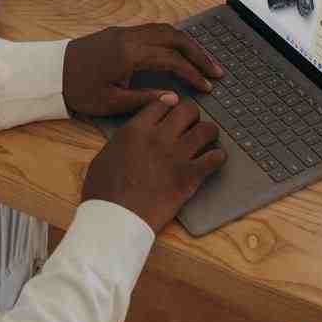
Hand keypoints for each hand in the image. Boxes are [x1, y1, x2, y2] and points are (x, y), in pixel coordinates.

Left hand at [63, 24, 222, 116]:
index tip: (207, 87)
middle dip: (199, 53)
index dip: (193, 73)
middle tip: (216, 70)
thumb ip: (145, 99)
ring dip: (187, 44)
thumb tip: (174, 97)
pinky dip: (172, 39)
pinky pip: (154, 30)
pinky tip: (180, 52)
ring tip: (203, 61)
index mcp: (129, 54)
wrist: (51, 72)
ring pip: (165, 30)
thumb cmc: (79, 90)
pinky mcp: (120, 32)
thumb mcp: (111, 102)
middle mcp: (130, 37)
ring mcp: (125, 31)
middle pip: (175, 38)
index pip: (172, 60)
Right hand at [81, 99, 225, 232]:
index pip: (162, 103)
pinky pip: (215, 158)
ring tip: (206, 141)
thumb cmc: (103, 191)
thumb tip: (132, 137)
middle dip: (192, 115)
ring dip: (208, 133)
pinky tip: (213, 160)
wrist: (116, 218)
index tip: (174, 109)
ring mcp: (177, 156)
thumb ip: (123, 140)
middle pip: (188, 110)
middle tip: (191, 125)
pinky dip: (218, 157)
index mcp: (136, 130)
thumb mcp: (105, 156)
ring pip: (207, 130)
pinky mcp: (190, 177)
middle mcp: (159, 137)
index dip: (170, 105)